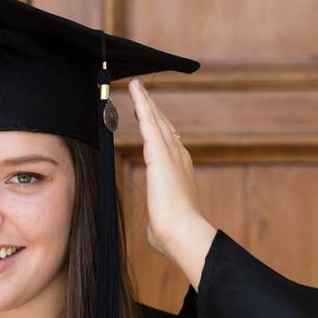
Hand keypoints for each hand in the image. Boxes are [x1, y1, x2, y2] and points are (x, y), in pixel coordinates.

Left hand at [129, 79, 216, 289]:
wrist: (182, 232)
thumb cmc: (172, 232)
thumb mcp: (162, 219)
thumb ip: (158, 215)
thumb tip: (156, 225)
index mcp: (179, 170)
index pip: (167, 143)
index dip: (158, 128)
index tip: (152, 117)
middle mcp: (178, 156)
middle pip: (163, 125)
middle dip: (152, 108)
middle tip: (142, 91)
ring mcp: (170, 152)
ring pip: (155, 119)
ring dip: (146, 101)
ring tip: (136, 85)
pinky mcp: (159, 152)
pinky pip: (148, 121)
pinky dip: (142, 103)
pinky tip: (134, 89)